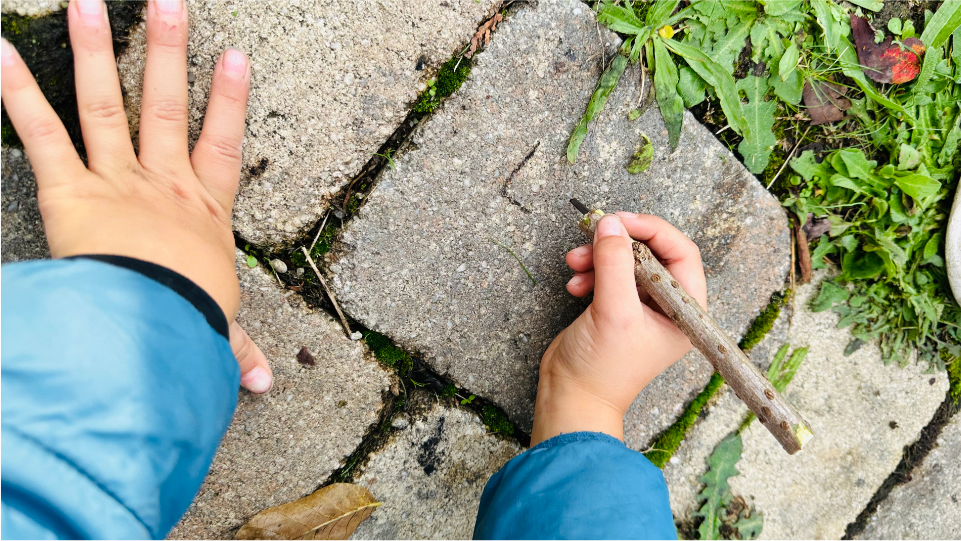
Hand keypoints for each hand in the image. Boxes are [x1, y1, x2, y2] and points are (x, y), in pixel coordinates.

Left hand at [0, 0, 272, 391]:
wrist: (157, 328)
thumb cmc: (190, 325)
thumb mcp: (218, 334)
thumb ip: (237, 351)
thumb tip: (265, 386)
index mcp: (204, 214)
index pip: (224, 145)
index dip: (229, 101)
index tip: (234, 56)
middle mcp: (164, 186)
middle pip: (167, 107)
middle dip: (169, 52)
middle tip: (169, 3)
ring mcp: (117, 182)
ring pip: (107, 105)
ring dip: (97, 52)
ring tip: (89, 2)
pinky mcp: (70, 192)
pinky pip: (43, 135)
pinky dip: (16, 93)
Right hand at [531, 213, 706, 444]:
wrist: (571, 398)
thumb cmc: (603, 370)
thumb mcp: (614, 311)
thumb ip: (614, 263)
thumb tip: (610, 224)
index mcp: (684, 311)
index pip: (681, 253)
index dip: (652, 230)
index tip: (620, 220)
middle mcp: (668, 308)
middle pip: (651, 253)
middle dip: (619, 244)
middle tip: (593, 234)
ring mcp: (642, 308)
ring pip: (626, 262)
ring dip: (599, 257)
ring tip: (575, 263)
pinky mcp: (617, 310)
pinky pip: (609, 275)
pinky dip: (591, 272)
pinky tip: (574, 283)